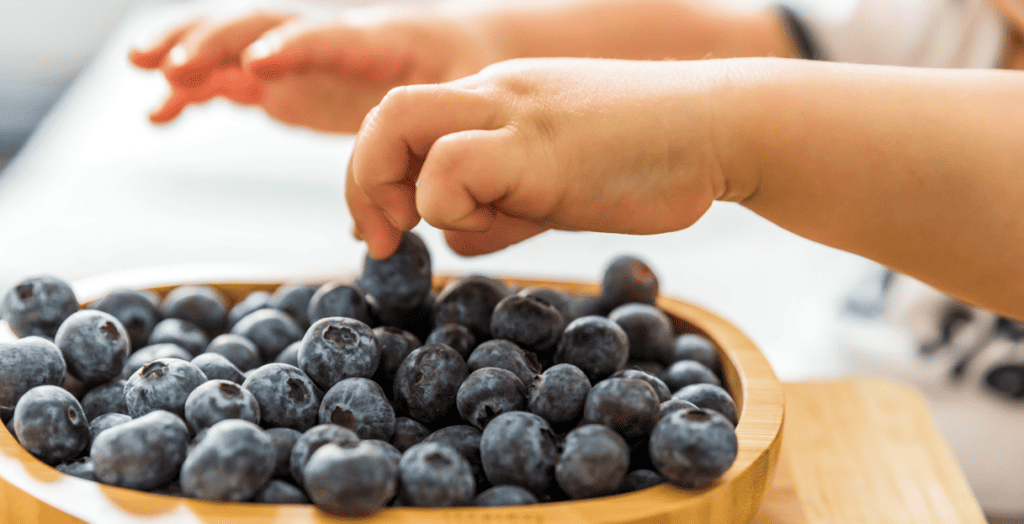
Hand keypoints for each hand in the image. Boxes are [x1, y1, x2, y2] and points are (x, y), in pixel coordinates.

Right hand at [128, 7, 500, 131]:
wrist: (453, 46)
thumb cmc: (458, 74)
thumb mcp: (456, 105)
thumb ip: (421, 155)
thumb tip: (376, 231)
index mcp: (377, 39)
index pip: (329, 37)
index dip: (293, 48)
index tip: (258, 65)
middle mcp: (327, 37)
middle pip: (264, 25)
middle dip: (218, 41)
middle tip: (173, 65)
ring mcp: (298, 54)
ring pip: (236, 39)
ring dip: (189, 48)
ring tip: (144, 66)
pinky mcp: (282, 76)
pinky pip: (230, 75)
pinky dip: (195, 90)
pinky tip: (160, 113)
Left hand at [347, 57, 745, 257]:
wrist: (722, 127)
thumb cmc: (648, 157)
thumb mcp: (557, 183)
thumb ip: (503, 207)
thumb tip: (455, 240)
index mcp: (497, 97)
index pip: (403, 117)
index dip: (376, 174)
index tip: (388, 229)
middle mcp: (495, 94)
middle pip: (385, 110)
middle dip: (363, 180)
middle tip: (380, 236)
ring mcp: (515, 113)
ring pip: (398, 119)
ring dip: (389, 185)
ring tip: (418, 229)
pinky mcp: (540, 145)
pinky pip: (454, 164)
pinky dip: (447, 203)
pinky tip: (492, 223)